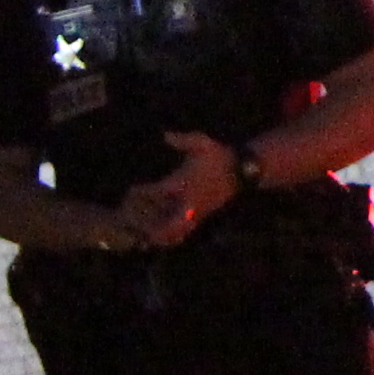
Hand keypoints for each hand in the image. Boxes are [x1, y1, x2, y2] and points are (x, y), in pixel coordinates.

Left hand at [112, 131, 240, 248]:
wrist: (242, 170)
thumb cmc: (220, 156)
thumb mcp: (202, 143)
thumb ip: (182, 140)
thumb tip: (164, 135)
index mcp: (184, 183)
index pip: (158, 192)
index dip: (142, 192)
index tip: (130, 191)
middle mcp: (188, 202)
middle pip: (166, 222)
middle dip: (151, 227)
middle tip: (135, 226)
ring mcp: (196, 211)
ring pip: (176, 231)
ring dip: (162, 236)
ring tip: (147, 239)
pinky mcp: (202, 215)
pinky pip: (185, 231)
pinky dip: (175, 236)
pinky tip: (166, 238)